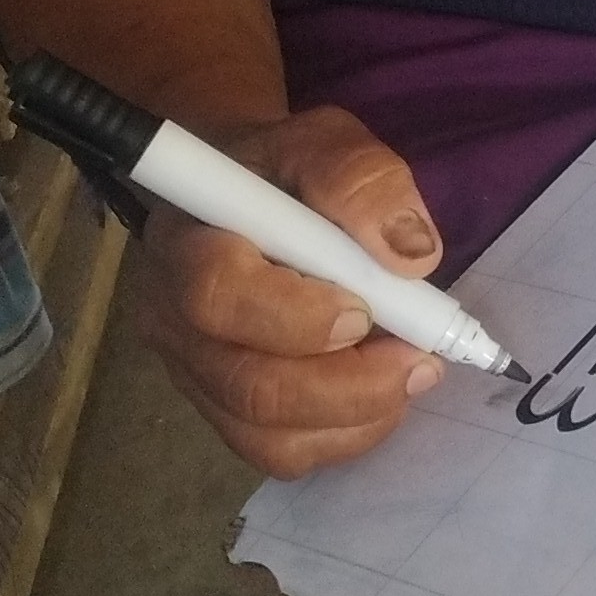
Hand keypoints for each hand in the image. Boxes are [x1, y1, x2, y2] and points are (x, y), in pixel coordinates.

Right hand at [136, 105, 449, 480]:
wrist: (243, 199)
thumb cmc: (281, 172)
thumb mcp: (323, 142)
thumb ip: (360, 180)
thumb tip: (411, 254)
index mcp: (188, 243)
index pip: (218, 296)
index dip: (297, 317)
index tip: (366, 309)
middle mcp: (176, 322)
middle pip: (249, 387)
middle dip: (350, 386)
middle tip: (420, 359)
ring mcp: (197, 376)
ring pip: (269, 437)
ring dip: (357, 415)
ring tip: (408, 370)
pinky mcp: (227, 413)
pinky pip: (285, 454)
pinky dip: (348, 433)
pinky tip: (379, 392)